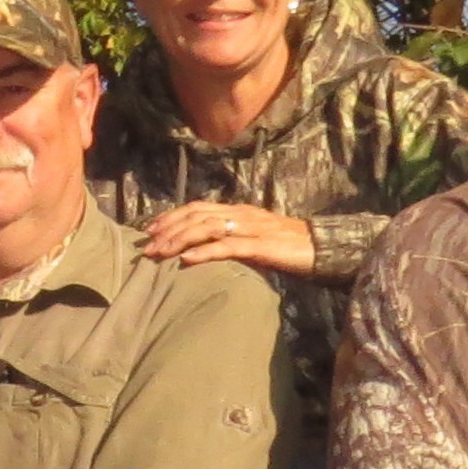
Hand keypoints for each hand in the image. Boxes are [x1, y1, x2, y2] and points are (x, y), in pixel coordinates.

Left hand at [139, 202, 318, 275]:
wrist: (320, 248)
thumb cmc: (286, 247)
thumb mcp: (253, 238)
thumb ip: (230, 239)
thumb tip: (202, 250)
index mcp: (237, 210)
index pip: (197, 208)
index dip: (171, 216)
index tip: (150, 229)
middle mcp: (241, 214)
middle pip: (196, 215)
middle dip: (168, 229)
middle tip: (146, 245)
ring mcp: (251, 228)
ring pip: (207, 228)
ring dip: (179, 240)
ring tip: (159, 252)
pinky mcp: (261, 246)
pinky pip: (228, 247)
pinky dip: (205, 253)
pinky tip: (187, 260)